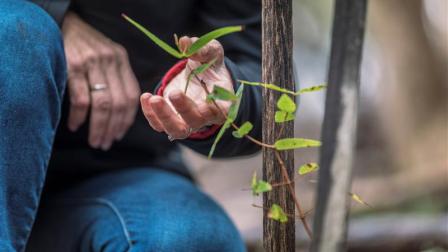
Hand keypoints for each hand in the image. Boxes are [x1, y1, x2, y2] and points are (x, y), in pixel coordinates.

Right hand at [62, 12, 140, 149]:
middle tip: (105, 144)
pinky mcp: (73, 66)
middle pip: (119, 103)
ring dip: (99, 127)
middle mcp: (111, 61)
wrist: (62, 24)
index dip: (127, 119)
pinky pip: (81, 99)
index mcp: (122, 60)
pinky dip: (80, 117)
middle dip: (113, 128)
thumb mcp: (107, 55)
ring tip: (95, 141)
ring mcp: (93, 63)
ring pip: (102, 104)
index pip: (132, 96)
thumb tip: (120, 114)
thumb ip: (116, 77)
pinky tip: (76, 126)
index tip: (119, 135)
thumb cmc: (85, 46)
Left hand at [140, 36, 233, 139]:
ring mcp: (187, 122)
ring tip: (154, 99)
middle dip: (185, 109)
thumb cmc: (211, 65)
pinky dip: (150, 114)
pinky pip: (159, 125)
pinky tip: (146, 96)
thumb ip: (203, 49)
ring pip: (178, 130)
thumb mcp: (212, 52)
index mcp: (222, 102)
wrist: (200, 77)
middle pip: (197, 121)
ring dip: (165, 117)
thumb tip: (186, 42)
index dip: (215, 110)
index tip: (206, 101)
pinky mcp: (170, 121)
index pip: (222, 112)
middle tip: (174, 92)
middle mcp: (205, 116)